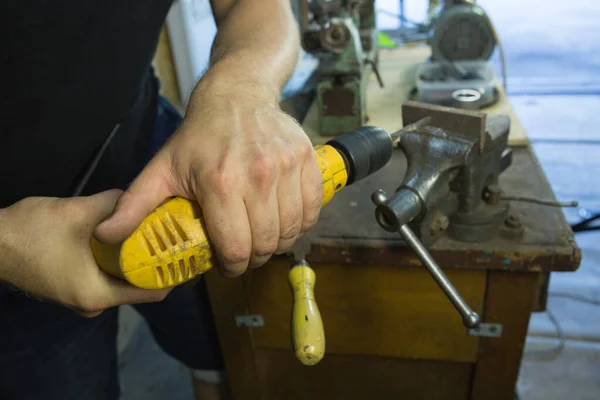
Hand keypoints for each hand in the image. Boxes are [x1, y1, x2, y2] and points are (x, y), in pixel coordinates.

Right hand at [0, 191, 170, 316]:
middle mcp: (94, 304)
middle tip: (177, 238)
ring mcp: (82, 299)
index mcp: (99, 294)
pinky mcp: (73, 288)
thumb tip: (145, 196)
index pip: (153, 292)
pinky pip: (108, 279)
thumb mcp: (80, 211)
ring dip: (139, 262)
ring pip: (124, 282)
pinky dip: (121, 263)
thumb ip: (116, 204)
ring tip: (157, 236)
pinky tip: (129, 240)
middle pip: (140, 287)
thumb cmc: (33, 231)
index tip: (189, 250)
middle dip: (158, 264)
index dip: (174, 272)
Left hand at [95, 81, 322, 276]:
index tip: (228, 264)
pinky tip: (285, 219)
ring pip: (292, 230)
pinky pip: (313, 209)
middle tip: (245, 253)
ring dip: (278, 242)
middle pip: (266, 244)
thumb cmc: (199, 136)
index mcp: (219, 182)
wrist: (237, 95)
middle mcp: (257, 175)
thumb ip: (135, 205)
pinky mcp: (307, 160)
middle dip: (254, 258)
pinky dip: (302, 223)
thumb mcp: (162, 167)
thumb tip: (106, 236)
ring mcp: (286, 166)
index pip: (236, 248)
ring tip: (263, 237)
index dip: (232, 266)